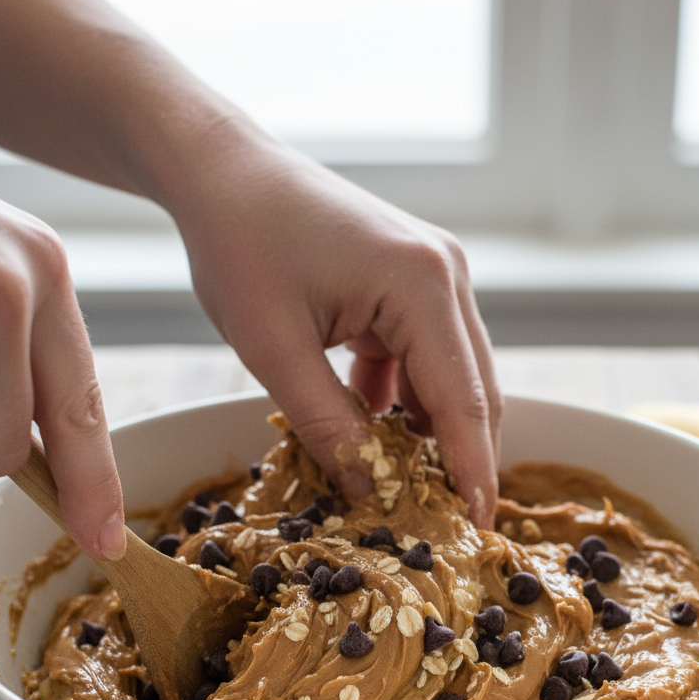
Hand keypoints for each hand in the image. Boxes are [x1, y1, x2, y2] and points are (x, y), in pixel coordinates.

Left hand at [165, 123, 501, 527]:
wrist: (222, 169)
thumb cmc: (239, 243)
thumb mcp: (273, 347)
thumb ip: (326, 425)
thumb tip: (368, 491)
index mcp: (422, 284)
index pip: (464, 399)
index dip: (472, 471)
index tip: (476, 530)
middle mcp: (446, 274)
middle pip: (474, 390)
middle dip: (462, 458)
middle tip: (447, 525)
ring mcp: (434, 273)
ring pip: (452, 376)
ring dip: (431, 431)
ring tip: (407, 488)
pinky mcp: (411, 281)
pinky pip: (424, 356)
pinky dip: (405, 399)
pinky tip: (374, 429)